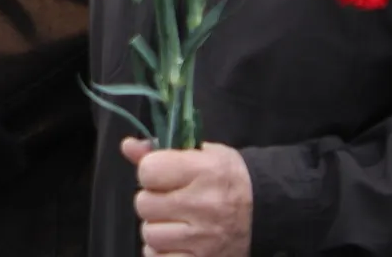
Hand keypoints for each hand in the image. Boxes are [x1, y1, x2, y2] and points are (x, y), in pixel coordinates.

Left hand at [124, 138, 252, 256]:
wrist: (263, 211)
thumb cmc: (226, 178)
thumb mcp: (201, 153)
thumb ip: (161, 150)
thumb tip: (128, 147)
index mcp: (204, 171)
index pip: (148, 171)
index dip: (151, 172)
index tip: (162, 176)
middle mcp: (204, 205)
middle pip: (144, 205)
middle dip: (152, 202)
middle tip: (170, 201)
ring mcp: (204, 238)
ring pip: (150, 234)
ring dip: (157, 228)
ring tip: (176, 222)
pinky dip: (162, 252)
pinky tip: (176, 242)